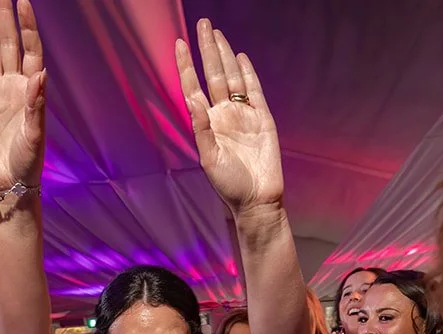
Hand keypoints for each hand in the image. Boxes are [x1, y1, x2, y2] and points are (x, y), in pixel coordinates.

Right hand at [0, 0, 45, 194]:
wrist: (11, 181)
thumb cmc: (29, 161)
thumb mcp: (35, 136)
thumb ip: (36, 106)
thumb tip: (40, 75)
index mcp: (31, 89)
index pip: (30, 49)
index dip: (27, 26)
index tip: (23, 1)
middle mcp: (13, 86)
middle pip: (9, 44)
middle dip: (5, 17)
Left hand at [175, 20, 283, 216]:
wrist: (257, 201)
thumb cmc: (229, 186)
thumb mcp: (209, 159)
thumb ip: (201, 128)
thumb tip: (192, 99)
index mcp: (208, 124)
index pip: (194, 87)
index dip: (186, 66)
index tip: (179, 43)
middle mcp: (224, 114)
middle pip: (214, 74)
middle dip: (208, 49)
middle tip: (203, 24)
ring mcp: (244, 115)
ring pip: (233, 78)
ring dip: (225, 55)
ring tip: (217, 33)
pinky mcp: (263, 119)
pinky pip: (254, 91)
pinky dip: (247, 73)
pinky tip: (240, 57)